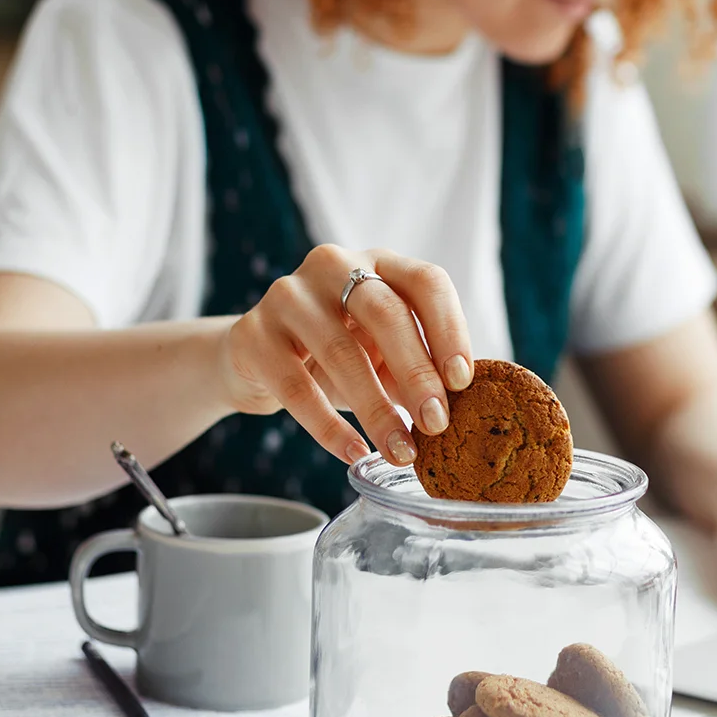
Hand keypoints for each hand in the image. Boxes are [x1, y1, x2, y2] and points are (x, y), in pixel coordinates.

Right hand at [218, 245, 473, 465]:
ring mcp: (288, 296)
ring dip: (376, 409)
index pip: (426, 282)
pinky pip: (296, 387)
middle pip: (386, 312)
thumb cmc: (337, 354)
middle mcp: (333, 266)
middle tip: (436, 423)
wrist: (254, 360)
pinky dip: (329, 426)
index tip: (463, 382)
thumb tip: (454, 411)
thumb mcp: (382, 355)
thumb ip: (416, 371)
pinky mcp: (253, 335)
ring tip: (400, 451)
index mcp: (379, 263)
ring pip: (341, 353)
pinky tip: (354, 453)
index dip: (450, 330)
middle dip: (417, 372)